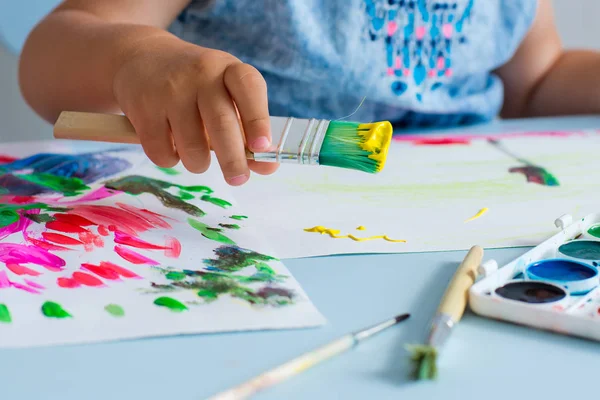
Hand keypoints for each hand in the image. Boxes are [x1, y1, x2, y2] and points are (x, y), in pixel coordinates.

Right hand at [112, 36, 277, 184]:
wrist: (141, 58)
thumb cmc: (197, 87)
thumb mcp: (227, 96)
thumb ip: (249, 131)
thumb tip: (269, 166)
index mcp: (228, 69)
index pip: (249, 87)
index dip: (258, 119)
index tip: (262, 146)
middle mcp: (201, 74)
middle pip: (222, 124)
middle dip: (233, 160)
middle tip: (239, 179)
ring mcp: (169, 90)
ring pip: (192, 147)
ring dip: (198, 163)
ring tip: (197, 156)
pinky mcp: (143, 108)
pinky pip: (163, 153)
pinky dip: (170, 159)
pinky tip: (169, 143)